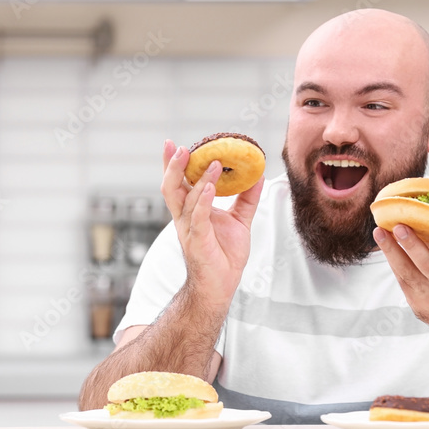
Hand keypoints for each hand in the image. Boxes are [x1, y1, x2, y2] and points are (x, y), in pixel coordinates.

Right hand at [160, 139, 262, 306]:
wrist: (221, 285)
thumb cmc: (225, 254)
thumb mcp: (240, 219)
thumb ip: (247, 198)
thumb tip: (258, 174)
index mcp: (192, 210)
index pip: (179, 182)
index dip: (174, 164)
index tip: (173, 143)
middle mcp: (185, 217)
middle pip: (171, 187)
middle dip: (173, 166)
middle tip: (179, 147)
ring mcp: (189, 229)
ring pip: (185, 199)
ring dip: (198, 179)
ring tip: (212, 162)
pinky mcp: (198, 241)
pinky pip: (198, 218)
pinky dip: (203, 202)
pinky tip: (210, 188)